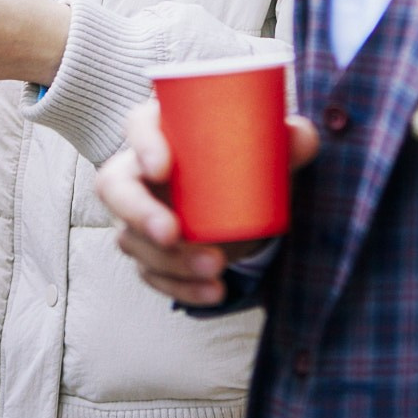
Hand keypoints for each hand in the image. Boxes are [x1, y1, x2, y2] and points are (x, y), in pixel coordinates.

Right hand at [99, 98, 320, 307]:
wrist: (239, 197)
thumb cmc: (242, 157)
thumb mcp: (267, 145)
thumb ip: (288, 138)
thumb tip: (302, 137)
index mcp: (161, 130)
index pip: (137, 125)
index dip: (143, 145)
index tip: (163, 167)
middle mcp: (138, 170)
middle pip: (115, 188)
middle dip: (139, 213)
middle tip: (171, 232)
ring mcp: (137, 215)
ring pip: (131, 239)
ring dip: (170, 260)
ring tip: (215, 266)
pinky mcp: (149, 251)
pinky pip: (152, 273)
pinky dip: (182, 287)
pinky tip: (213, 291)